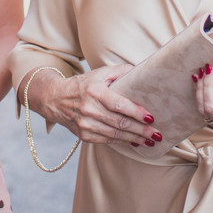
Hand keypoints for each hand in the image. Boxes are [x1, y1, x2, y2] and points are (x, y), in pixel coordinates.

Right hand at [35, 64, 159, 147]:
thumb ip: (119, 71)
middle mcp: (89, 109)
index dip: (136, 112)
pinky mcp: (84, 135)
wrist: (55, 99)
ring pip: (116, 134)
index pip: (119, 105)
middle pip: (120, 122)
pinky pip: (108, 140)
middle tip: (157, 134)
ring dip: (135, 139)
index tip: (151, 117)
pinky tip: (134, 142)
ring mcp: (86, 124)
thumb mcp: (98, 73)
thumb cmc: (82, 85)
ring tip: (150, 141)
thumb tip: (140, 71)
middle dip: (141, 130)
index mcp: (94, 92)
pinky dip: (123, 142)